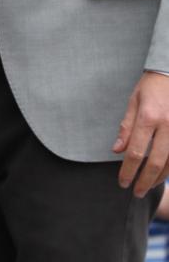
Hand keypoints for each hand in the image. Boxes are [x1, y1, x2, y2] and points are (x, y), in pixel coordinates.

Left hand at [113, 71, 168, 195]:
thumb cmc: (150, 88)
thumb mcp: (133, 102)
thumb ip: (126, 127)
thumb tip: (117, 150)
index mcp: (148, 117)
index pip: (135, 151)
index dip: (128, 170)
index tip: (122, 182)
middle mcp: (167, 126)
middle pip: (155, 162)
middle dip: (144, 181)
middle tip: (135, 192)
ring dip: (158, 179)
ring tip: (147, 186)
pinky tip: (162, 175)